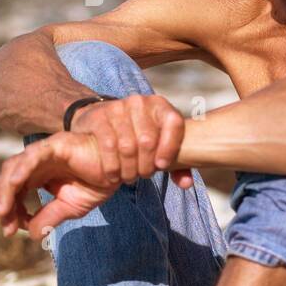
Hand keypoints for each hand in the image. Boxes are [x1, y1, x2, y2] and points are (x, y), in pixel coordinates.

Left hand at [0, 132, 119, 239]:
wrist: (119, 166)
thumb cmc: (95, 181)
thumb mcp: (70, 206)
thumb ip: (50, 217)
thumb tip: (32, 236)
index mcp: (36, 176)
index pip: (13, 192)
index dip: (9, 211)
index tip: (10, 231)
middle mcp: (35, 163)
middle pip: (7, 180)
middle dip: (3, 204)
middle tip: (7, 227)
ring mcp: (43, 152)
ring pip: (14, 167)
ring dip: (5, 189)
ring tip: (3, 211)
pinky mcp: (55, 145)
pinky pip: (34, 155)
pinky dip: (22, 167)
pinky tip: (15, 183)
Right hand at [71, 93, 191, 187]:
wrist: (102, 118)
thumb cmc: (137, 135)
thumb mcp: (159, 145)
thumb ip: (178, 165)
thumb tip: (186, 183)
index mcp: (161, 106)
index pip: (174, 123)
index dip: (170, 147)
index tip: (162, 166)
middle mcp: (140, 102)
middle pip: (148, 140)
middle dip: (147, 165)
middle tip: (144, 176)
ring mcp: (118, 107)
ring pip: (127, 146)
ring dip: (129, 169)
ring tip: (129, 178)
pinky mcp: (99, 116)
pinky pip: (108, 146)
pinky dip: (112, 166)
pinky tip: (114, 175)